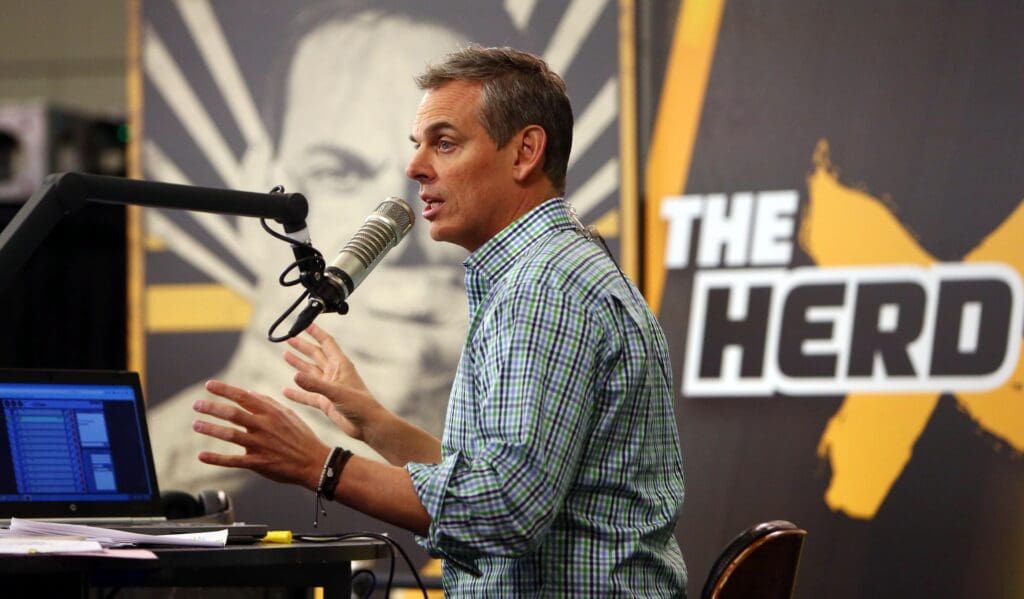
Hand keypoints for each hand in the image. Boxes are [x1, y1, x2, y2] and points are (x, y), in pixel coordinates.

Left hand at [193, 380, 329, 489]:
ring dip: (211, 428)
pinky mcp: (258, 463)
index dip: (224, 390)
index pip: (243, 396)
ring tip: (196, 424)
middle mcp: (264, 426)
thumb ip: (268, 403)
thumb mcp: (288, 414)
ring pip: (230, 434)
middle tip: (197, 404)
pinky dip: (216, 458)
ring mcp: (260, 445)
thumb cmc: (301, 437)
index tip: (209, 385)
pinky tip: (202, 456)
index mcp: (271, 412)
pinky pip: (233, 460)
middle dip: (212, 408)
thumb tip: (248, 393)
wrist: (314, 462)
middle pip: (233, 413)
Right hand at [282, 324, 386, 441]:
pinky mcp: (325, 402)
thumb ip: (315, 385)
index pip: (326, 343)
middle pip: (315, 355)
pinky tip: (286, 390)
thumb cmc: (361, 405)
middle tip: (288, 338)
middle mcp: (334, 374)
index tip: (305, 323)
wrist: (368, 426)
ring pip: (310, 372)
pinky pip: (307, 395)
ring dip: (298, 364)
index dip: (316, 332)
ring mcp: (329, 387)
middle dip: (302, 346)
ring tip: (286, 355)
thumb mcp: (336, 393)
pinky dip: (296, 393)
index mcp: (340, 365)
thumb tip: (295, 376)